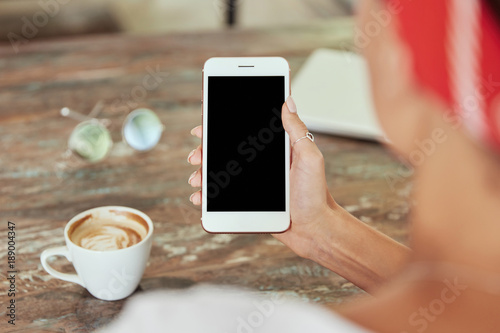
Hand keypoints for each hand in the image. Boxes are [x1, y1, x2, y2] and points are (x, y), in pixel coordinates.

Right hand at [187, 96, 336, 258]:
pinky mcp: (247, 199)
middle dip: (205, 150)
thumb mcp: (309, 157)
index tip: (205, 123)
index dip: (222, 124)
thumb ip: (296, 130)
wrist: (314, 228)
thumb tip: (287, 101)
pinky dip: (208, 195)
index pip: (244, 130)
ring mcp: (252, 181)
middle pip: (225, 149)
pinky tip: (200, 197)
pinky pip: (222, 195)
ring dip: (203, 172)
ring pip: (220, 171)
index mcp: (273, 148)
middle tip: (196, 155)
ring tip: (197, 179)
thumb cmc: (316, 194)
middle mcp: (260, 162)